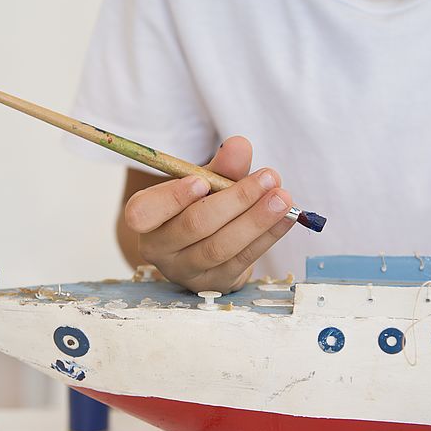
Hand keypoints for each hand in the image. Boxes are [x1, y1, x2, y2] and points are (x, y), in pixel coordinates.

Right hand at [123, 136, 294, 292]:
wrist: (203, 244)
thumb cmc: (198, 204)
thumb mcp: (204, 181)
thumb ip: (220, 166)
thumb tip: (239, 145)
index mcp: (145, 217)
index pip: (143, 213)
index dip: (171, 199)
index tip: (201, 180)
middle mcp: (159, 249)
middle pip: (193, 226)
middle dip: (235, 200)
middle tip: (269, 176)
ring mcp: (185, 271)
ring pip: (220, 247)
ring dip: (256, 220)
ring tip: (283, 198)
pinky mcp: (214, 284)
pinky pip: (242, 260)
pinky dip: (267, 236)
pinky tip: (287, 218)